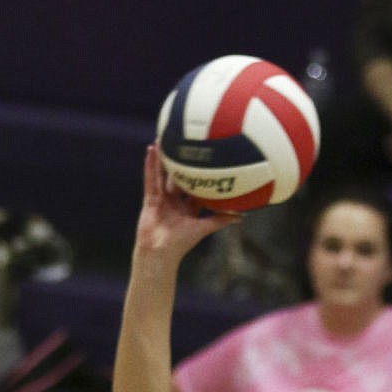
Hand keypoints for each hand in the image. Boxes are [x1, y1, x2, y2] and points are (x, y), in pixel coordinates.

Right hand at [135, 142, 232, 259]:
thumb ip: (220, 219)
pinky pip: (150, 178)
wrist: (160, 253)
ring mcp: (162, 199)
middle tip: (187, 142)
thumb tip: (242, 216)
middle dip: (181, 161)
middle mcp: (175, 201)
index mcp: (188, 208)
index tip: (207, 158)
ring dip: (163, 157)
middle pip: (178, 177)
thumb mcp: (204, 228)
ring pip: (162, 174)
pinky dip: (150, 165)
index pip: (195, 187)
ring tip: (165, 137)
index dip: (200, 174)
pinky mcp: (150, 198)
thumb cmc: (181, 244)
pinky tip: (151, 150)